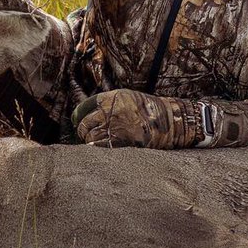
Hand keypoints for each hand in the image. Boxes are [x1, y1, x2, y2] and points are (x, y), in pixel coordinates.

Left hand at [72, 89, 218, 149]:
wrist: (170, 120)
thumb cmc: (148, 109)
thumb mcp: (128, 98)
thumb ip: (109, 103)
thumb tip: (88, 113)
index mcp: (112, 98)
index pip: (86, 106)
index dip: (79, 115)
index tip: (77, 120)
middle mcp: (111, 111)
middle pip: (85, 123)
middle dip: (83, 131)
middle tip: (84, 134)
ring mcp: (116, 127)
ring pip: (91, 137)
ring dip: (89, 141)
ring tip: (92, 143)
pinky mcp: (122, 141)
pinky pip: (101, 147)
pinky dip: (97, 149)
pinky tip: (98, 149)